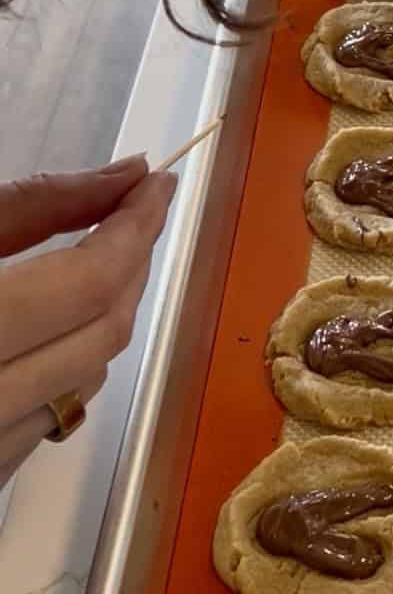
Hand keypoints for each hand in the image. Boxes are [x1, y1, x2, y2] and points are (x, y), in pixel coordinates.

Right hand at [0, 159, 176, 486]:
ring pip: (86, 380)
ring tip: (98, 258)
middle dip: (129, 265)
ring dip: (104, 314)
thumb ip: (32, 207)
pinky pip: (49, 416)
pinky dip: (64, 361)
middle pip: (103, 333)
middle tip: (138, 211)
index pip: (90, 280)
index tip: (158, 184)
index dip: (135, 226)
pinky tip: (50, 324)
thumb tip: (125, 178)